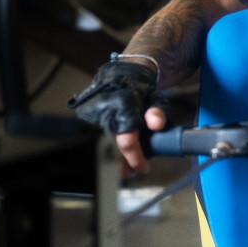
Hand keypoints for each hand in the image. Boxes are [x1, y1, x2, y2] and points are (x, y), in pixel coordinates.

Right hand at [68, 59, 165, 174]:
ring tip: (128, 163)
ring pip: (107, 144)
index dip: (135, 159)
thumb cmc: (141, 89)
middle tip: (133, 170)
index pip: (127, 141)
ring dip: (117, 155)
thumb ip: (157, 111)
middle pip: (114, 147)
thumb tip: (156, 124)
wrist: (121, 75)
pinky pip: (102, 136)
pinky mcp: (90, 117)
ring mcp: (95, 115)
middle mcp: (106, 112)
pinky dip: (111, 145)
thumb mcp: (156, 98)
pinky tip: (119, 150)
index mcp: (124, 107)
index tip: (144, 168)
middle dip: (125, 162)